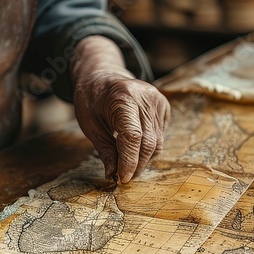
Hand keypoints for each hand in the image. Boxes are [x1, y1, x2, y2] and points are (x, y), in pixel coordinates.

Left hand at [71, 36, 169, 182]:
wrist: (103, 74)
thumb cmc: (92, 99)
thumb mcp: (90, 124)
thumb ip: (105, 150)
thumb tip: (113, 175)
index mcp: (123, 98)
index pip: (132, 136)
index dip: (129, 161)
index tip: (123, 179)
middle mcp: (145, 98)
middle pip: (148, 143)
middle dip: (136, 165)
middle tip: (123, 177)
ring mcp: (158, 100)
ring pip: (157, 142)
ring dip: (143, 159)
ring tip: (128, 165)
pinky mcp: (163, 105)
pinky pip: (160, 135)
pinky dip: (148, 147)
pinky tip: (135, 146)